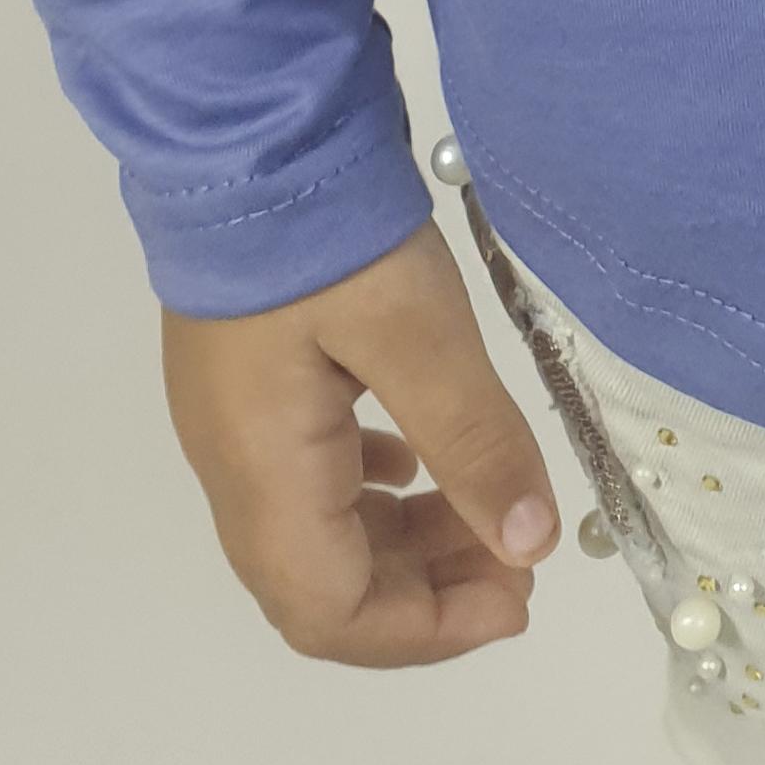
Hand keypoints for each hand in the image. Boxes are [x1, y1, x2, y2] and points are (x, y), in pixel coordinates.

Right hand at [160, 220, 558, 663]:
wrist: (243, 131)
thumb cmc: (328, 235)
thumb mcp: (420, 332)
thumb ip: (474, 442)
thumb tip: (529, 545)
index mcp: (265, 476)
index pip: (332, 615)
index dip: (428, 632)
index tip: (519, 599)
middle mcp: (235, 470)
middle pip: (322, 588)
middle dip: (426, 595)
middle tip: (520, 559)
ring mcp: (235, 427)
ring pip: (319, 535)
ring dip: (406, 544)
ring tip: (491, 512)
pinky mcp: (250, 385)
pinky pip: (311, 478)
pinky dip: (378, 491)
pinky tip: (424, 457)